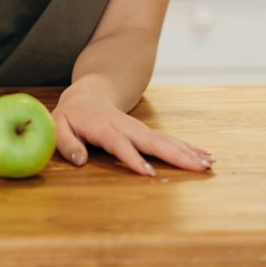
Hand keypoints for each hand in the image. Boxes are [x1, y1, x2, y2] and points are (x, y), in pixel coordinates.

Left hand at [52, 83, 213, 176]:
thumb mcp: (58, 125)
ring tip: (207, 163)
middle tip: (195, 167)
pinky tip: (202, 156)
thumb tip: (81, 161)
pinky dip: (185, 148)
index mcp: (101, 126)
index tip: (149, 173)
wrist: (88, 93)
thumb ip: (67, 143)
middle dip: (173, 154)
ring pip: (162, 139)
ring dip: (185, 151)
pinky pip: (166, 140)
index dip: (132, 157)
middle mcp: (123, 126)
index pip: (118, 143)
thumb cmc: (71, 114)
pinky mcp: (144, 132)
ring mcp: (136, 127)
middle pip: (150, 140)